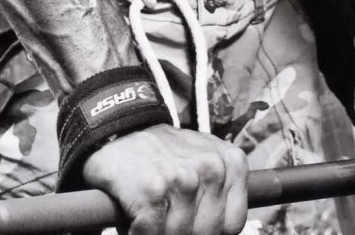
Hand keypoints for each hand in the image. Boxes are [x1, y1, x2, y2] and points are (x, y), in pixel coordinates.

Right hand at [83, 123, 248, 234]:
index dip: (211, 229)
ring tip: (154, 211)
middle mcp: (212, 167)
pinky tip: (137, 215)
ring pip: (180, 234)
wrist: (121, 130)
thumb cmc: (163, 153)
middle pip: (208, 231)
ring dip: (162, 231)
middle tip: (169, 216)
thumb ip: (219, 190)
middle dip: (186, 231)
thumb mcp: (204, 160)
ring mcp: (183, 179)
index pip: (233, 224)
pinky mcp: (154, 191)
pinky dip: (140, 232)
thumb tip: (221, 230)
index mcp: (231, 161)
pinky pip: (153, 234)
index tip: (194, 222)